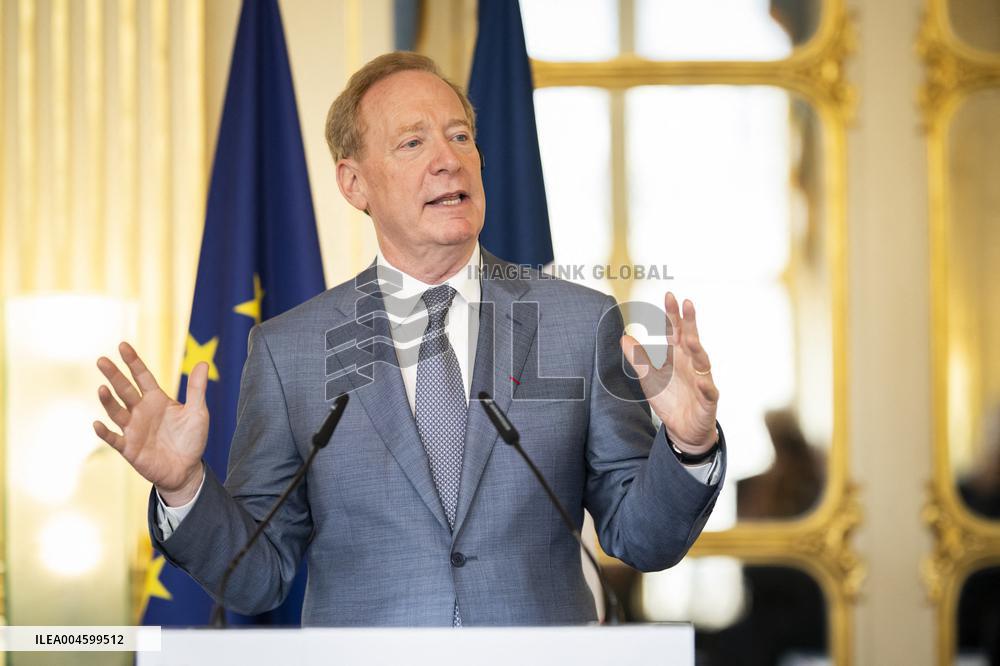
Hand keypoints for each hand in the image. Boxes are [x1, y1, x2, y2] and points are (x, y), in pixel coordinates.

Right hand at [93, 342, 208, 504]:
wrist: (186, 469)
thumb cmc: (191, 439)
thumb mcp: (198, 412)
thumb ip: (197, 389)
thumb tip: (204, 362)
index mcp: (157, 400)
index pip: (142, 377)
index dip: (133, 362)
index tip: (123, 346)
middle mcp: (141, 411)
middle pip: (125, 390)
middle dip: (114, 375)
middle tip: (101, 360)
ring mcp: (133, 429)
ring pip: (117, 412)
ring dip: (108, 401)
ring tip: (102, 388)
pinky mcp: (129, 449)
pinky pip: (114, 439)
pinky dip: (105, 433)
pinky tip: (97, 424)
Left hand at [621, 292, 719, 451]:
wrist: (683, 429)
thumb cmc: (670, 399)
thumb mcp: (649, 378)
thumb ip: (638, 358)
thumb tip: (623, 337)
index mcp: (678, 357)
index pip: (676, 332)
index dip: (672, 315)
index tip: (669, 296)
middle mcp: (692, 365)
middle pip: (691, 340)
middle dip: (690, 322)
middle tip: (687, 303)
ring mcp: (702, 382)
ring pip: (702, 363)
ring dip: (698, 350)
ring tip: (691, 339)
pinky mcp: (707, 401)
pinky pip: (709, 393)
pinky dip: (706, 387)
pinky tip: (702, 382)